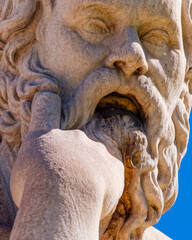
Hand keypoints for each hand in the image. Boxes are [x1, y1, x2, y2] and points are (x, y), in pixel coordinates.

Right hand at [10, 91, 124, 239]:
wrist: (64, 196)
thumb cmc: (35, 187)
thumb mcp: (23, 173)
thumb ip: (38, 163)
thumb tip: (50, 170)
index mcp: (48, 136)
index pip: (45, 109)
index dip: (46, 102)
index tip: (48, 95)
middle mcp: (74, 137)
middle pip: (74, 147)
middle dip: (72, 163)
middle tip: (66, 185)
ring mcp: (96, 149)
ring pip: (93, 161)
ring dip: (89, 175)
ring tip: (80, 195)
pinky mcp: (113, 166)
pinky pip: (109, 174)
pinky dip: (104, 185)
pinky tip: (95, 197)